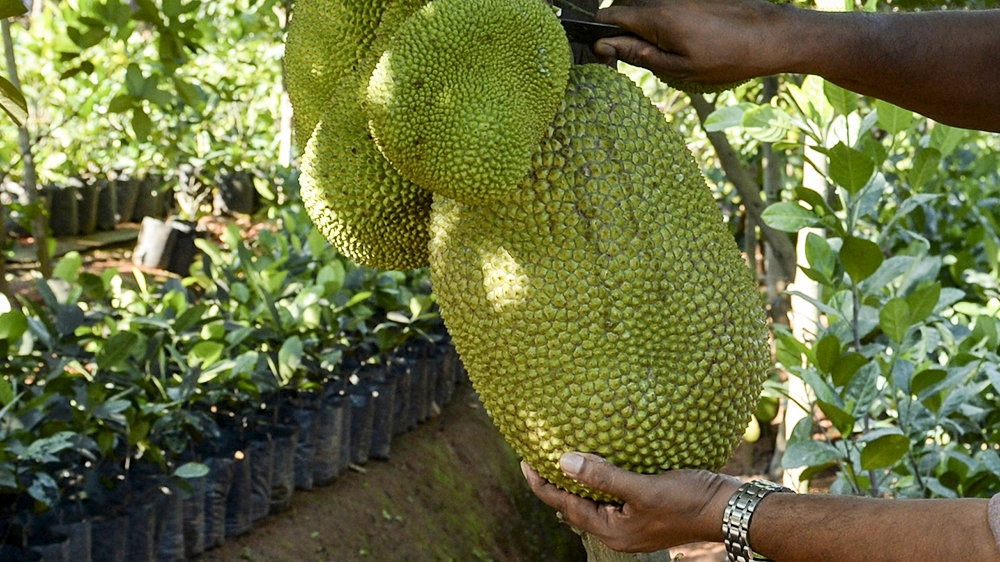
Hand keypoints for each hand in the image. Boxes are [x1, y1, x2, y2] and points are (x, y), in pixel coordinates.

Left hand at [522, 452, 741, 552]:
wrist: (728, 507)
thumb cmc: (688, 499)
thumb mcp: (642, 487)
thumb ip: (603, 476)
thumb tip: (563, 461)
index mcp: (612, 531)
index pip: (564, 505)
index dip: (542, 483)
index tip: (524, 459)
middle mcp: (618, 530)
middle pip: (575, 504)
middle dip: (555, 480)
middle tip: (536, 453)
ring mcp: (631, 522)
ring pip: (593, 499)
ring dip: (578, 478)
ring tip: (560, 453)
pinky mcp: (644, 509)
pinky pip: (611, 494)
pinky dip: (600, 477)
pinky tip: (598, 460)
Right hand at [593, 0, 796, 86]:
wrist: (770, 36)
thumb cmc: (727, 57)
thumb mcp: (678, 68)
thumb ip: (638, 55)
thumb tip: (604, 46)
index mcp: (655, 17)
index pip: (607, 17)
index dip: (601, 39)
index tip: (609, 60)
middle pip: (624, 13)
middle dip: (623, 36)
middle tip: (640, 62)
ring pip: (645, 12)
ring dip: (645, 33)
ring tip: (669, 54)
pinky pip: (665, 9)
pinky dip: (664, 26)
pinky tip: (686, 42)